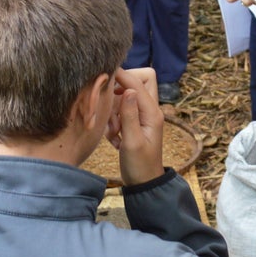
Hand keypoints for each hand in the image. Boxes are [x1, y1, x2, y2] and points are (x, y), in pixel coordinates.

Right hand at [106, 67, 163, 185]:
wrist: (144, 183)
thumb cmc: (139, 165)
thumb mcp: (132, 142)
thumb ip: (129, 115)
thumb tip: (128, 90)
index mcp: (152, 112)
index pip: (137, 82)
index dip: (121, 75)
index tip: (103, 73)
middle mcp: (150, 109)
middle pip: (140, 79)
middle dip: (121, 86)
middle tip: (110, 102)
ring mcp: (143, 114)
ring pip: (128, 94)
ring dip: (116, 107)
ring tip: (114, 130)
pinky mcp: (135, 121)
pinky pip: (123, 108)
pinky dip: (115, 118)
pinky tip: (114, 136)